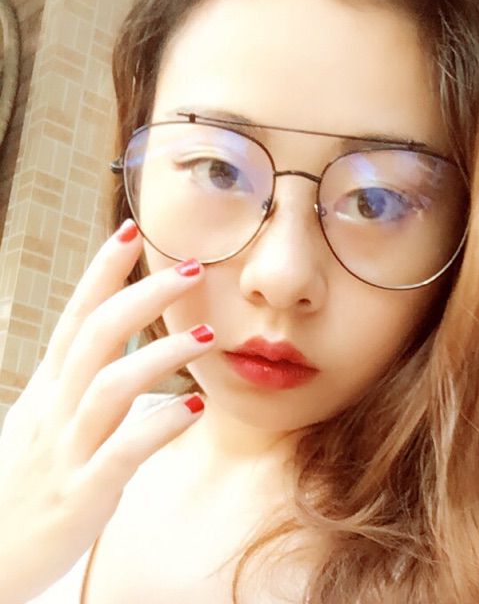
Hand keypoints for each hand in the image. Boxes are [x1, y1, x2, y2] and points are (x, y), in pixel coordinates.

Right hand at [0, 220, 214, 602]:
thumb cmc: (25, 481)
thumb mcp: (45, 421)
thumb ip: (78, 384)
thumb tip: (113, 351)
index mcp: (48, 388)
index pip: (76, 315)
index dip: (102, 271)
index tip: (131, 230)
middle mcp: (54, 410)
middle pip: (96, 335)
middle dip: (145, 296)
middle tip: (194, 269)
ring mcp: (66, 449)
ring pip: (111, 385)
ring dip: (162, 355)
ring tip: (207, 337)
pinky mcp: (83, 492)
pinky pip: (125, 450)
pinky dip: (162, 423)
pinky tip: (197, 408)